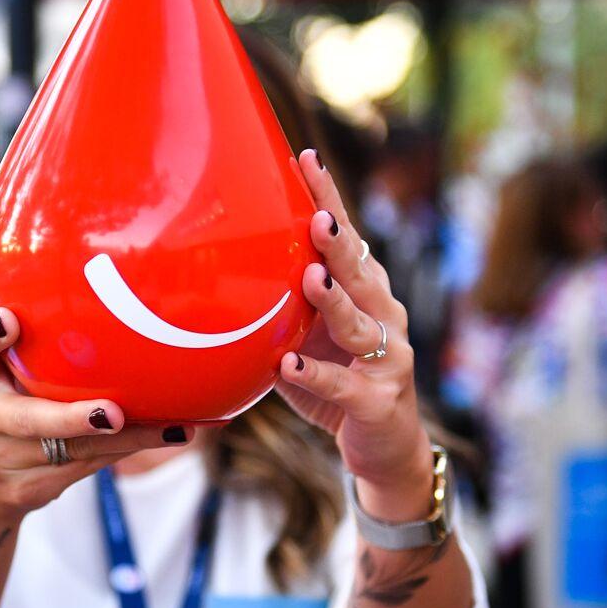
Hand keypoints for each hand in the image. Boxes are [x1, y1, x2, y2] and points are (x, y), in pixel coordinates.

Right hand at [0, 310, 190, 524]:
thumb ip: (33, 339)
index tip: (8, 320)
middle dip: (72, 419)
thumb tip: (110, 297)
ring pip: (72, 451)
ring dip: (125, 440)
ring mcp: (3, 460)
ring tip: (169, 427)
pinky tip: (165, 436)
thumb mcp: (2, 368)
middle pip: (28, 420)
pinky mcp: (28, 490)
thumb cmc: (7, 402)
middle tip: (111, 414)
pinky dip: (126, 450)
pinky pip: (86, 468)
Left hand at [276, 150, 434, 520]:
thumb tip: (219, 270)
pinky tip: (288, 363)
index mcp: (364, 293)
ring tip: (310, 278)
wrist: (384, 449)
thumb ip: (281, 308)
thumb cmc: (338, 384)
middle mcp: (383, 316)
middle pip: (358, 269)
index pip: (346, 237)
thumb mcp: (306, 339)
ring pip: (359, 324)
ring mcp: (387, 358)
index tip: (305, 158)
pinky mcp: (378, 400)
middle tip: (317, 214)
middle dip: (338, 241)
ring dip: (334, 301)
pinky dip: (316, 373)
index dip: (328, 198)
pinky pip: (343, 385)